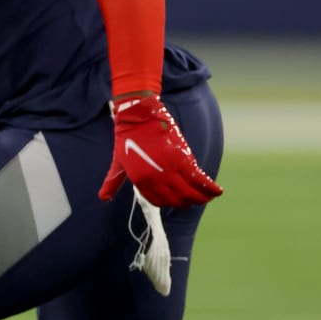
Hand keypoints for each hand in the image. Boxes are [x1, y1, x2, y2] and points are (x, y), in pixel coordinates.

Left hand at [100, 93, 222, 208]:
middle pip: (177, 200)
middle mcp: (157, 180)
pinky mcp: (183, 160)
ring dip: (200, 198)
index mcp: (141, 182)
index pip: (159, 202)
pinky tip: (218, 191)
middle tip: (194, 200)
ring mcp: (170, 171)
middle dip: (186, 203)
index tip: (176, 199)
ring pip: (191, 193)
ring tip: (207, 197)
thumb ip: (112, 182)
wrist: (138, 117)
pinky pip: (201, 179)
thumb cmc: (127, 138)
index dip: (169, 202)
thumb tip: (103, 198)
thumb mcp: (118, 164)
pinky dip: (210, 187)